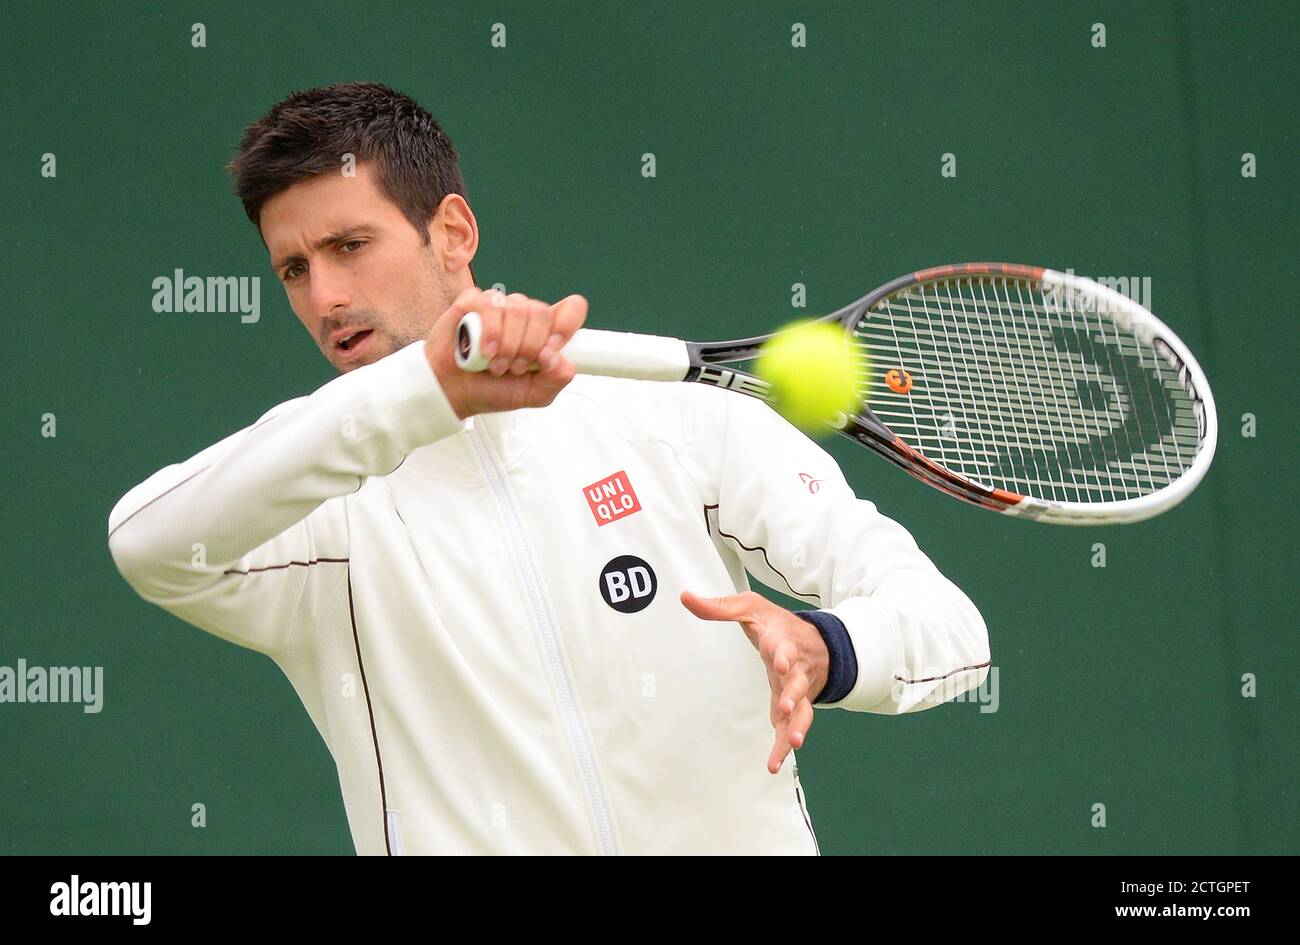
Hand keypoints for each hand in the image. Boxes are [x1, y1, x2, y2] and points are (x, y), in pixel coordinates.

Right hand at [425, 287, 587, 418]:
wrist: (455, 393)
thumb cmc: (494, 389)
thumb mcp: (534, 394)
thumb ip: (556, 378)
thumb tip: (556, 357)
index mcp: (545, 332)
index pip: (572, 308)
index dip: (566, 324)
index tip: (552, 349)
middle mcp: (524, 316)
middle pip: (541, 311)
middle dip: (529, 347)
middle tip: (515, 368)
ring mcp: (499, 307)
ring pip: (517, 308)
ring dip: (507, 344)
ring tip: (496, 364)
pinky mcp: (473, 303)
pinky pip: (490, 304)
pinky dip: (488, 332)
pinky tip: (482, 351)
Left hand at [680, 589, 829, 773]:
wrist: (817, 640)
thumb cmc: (777, 624)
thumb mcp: (750, 607)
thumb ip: (718, 607)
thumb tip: (685, 597)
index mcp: (783, 641)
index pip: (784, 646)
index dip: (784, 654)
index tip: (782, 662)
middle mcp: (796, 668)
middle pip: (799, 682)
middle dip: (794, 693)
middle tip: (785, 705)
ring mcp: (799, 690)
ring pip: (803, 709)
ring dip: (798, 725)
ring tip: (794, 742)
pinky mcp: (796, 707)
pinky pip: (794, 727)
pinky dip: (785, 746)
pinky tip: (775, 763)